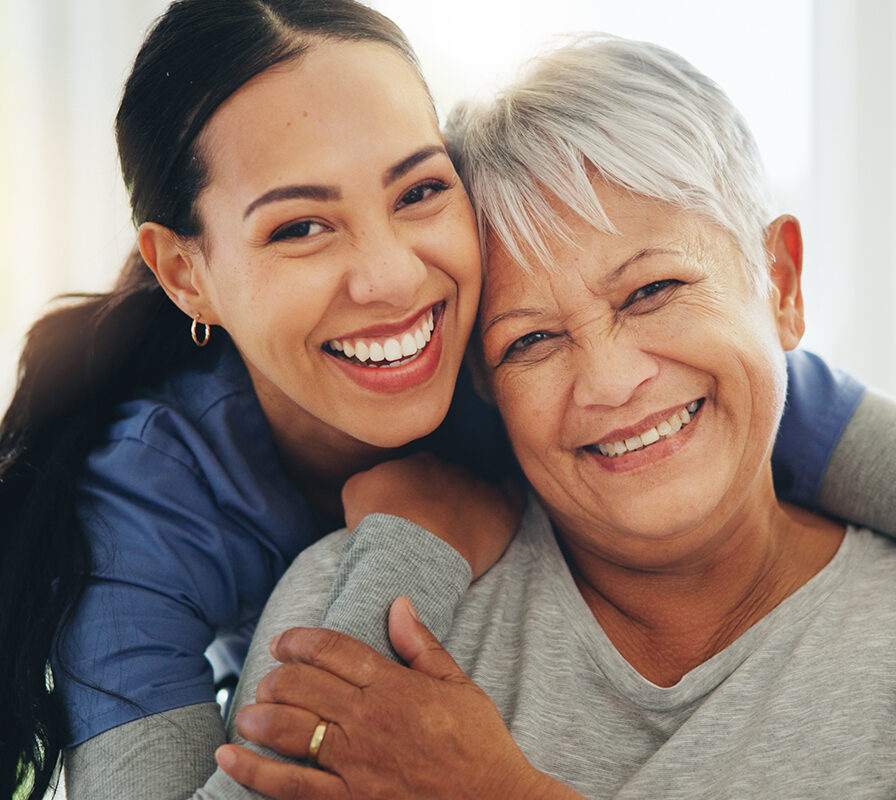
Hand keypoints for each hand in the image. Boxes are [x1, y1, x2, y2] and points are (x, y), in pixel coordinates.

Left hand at [216, 598, 581, 799]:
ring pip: (290, 729)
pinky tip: (229, 757)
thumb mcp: (460, 685)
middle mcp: (369, 719)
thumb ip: (422, 645)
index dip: (301, 640)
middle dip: (276, 676)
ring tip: (246, 710)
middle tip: (268, 678)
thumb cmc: (480, 745)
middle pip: (303, 685)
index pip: (334, 650)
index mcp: (395, 686)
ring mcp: (356, 762)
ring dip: (259, 715)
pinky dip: (254, 771)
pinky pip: (290, 785)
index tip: (284, 640)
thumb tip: (398, 603)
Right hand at [342, 453, 521, 577]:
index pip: (418, 470)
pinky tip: (504, 503)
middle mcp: (449, 467)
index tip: (409, 513)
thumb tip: (375, 481)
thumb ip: (369, 478)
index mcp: (416, 462)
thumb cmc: (379, 526)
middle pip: (448, 478)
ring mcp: (477, 486)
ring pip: (477, 486)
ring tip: (462, 526)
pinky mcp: (502, 508)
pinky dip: (508, 496)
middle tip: (433, 525)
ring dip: (471, 501)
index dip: (414, 492)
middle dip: (442, 496)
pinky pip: (512, 493)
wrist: (411, 549)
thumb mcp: (354, 492)